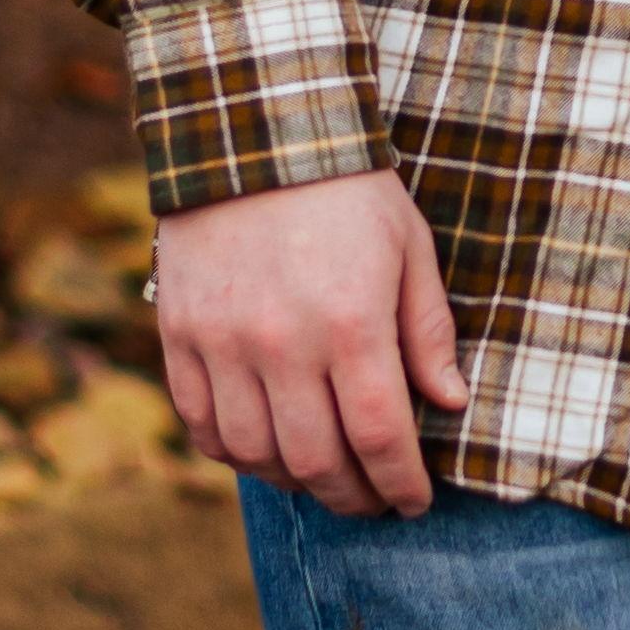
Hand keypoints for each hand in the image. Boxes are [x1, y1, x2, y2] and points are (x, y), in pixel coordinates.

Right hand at [152, 170, 468, 516]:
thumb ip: (428, 332)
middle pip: (317, 461)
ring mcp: (223, 342)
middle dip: (352, 496)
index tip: (414, 501)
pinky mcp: (180, 334)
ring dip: (293, 481)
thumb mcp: (410, 248)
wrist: (252, 128)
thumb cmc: (347, 189)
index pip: (380, 438)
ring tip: (320, 477)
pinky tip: (262, 451)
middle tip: (371, 501)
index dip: (401, 484)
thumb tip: (449, 402)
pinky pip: (202, 424)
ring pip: (256, 455)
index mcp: (352, 322)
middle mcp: (284, 343)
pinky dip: (233, 453)